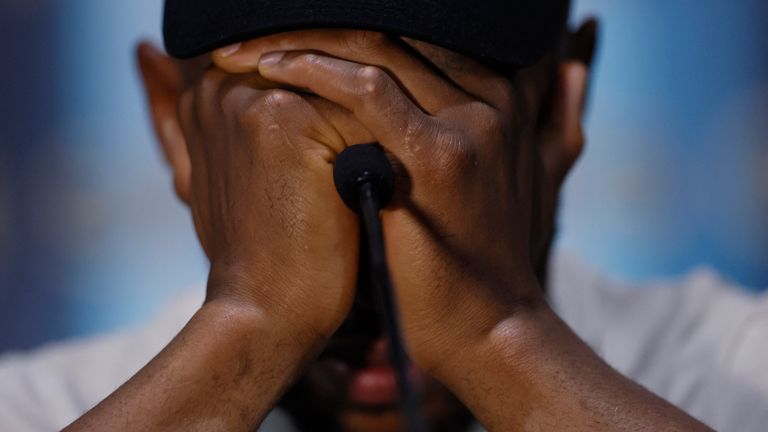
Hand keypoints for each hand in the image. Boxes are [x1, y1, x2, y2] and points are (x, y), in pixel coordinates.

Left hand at [212, 30, 560, 368]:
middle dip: (310, 26)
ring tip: (239, 51)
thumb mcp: (441, 175)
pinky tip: (269, 72)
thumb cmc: (445, 254)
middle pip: (391, 32)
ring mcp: (469, 121)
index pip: (405, 35)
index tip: (278, 33)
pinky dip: (314, 73)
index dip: (336, 28)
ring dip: (298, 41)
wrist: (476, 323)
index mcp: (487, 94)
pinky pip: (369, 91)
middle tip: (243, 30)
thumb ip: (419, 125)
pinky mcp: (441, 154)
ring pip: (377, 49)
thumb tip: (357, 98)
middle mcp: (488, 95)